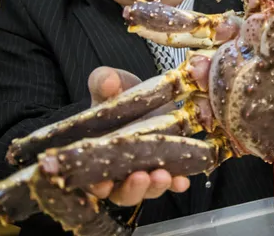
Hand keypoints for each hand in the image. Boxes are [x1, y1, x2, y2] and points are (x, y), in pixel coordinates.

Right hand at [84, 67, 190, 205]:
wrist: (148, 94)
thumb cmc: (119, 93)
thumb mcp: (109, 84)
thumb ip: (103, 81)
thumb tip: (109, 82)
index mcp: (96, 153)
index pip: (91, 178)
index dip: (95, 185)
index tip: (102, 183)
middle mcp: (118, 169)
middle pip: (120, 192)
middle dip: (131, 189)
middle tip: (140, 178)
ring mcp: (143, 170)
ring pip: (146, 190)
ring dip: (155, 187)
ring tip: (163, 176)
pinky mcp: (166, 166)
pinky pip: (171, 182)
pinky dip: (176, 183)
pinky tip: (182, 180)